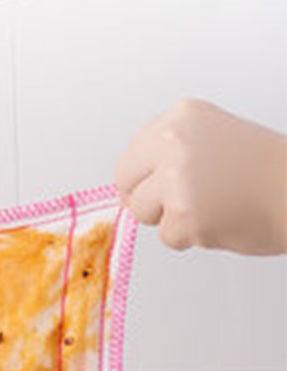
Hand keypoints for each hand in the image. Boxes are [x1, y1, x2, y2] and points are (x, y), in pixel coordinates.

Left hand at [114, 99, 286, 254]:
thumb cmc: (261, 170)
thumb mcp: (208, 138)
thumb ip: (165, 155)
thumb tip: (125, 190)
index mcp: (179, 118)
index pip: (128, 159)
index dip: (145, 179)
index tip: (171, 180)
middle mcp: (174, 142)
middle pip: (126, 186)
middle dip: (150, 199)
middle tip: (190, 195)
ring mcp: (178, 179)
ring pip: (142, 213)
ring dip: (170, 218)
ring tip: (209, 204)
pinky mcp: (186, 215)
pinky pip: (167, 237)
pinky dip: (190, 237)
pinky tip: (219, 218)